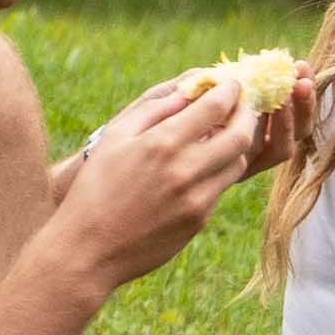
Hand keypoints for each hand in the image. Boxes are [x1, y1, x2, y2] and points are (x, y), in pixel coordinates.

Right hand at [50, 74, 266, 287]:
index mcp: (163, 143)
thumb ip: (154, 109)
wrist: (88, 250)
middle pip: (241, 134)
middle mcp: (186, 170)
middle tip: (242, 105)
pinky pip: (221, 188)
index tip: (231, 84)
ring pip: (237, 162)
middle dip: (246, 114)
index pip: (217, 106)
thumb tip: (188, 90)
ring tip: (225, 134)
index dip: (230, 90)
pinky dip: (218, 171)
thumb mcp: (115, 137)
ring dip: (236, 144)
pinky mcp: (199, 221)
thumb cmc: (95, 187)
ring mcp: (197, 199)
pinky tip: (204, 166)